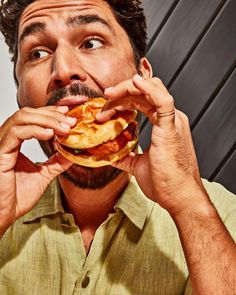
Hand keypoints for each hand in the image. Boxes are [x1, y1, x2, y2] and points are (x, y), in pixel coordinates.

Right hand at [0, 106, 75, 234]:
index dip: (50, 113)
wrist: (5, 215)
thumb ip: (56, 162)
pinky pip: (15, 133)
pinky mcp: (0, 153)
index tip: (68, 113)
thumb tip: (73, 152)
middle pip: (27, 113)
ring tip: (64, 128)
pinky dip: (34, 130)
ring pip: (21, 118)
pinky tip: (50, 134)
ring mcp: (2, 145)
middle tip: (71, 122)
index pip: (32, 118)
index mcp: (15, 143)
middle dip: (52, 115)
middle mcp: (7, 140)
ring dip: (46, 120)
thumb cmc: (17, 196)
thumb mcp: (44, 174)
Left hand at [97, 75, 205, 215]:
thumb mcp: (137, 165)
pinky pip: (162, 100)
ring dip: (128, 89)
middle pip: (143, 93)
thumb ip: (124, 156)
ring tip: (108, 94)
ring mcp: (172, 121)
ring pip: (151, 90)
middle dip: (120, 93)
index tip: (104, 111)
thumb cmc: (164, 183)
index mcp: (163, 124)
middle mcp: (169, 119)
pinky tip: (135, 82)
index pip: (142, 102)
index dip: (122, 101)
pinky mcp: (171, 127)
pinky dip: (148, 89)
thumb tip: (108, 154)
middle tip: (102, 102)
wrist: (179, 197)